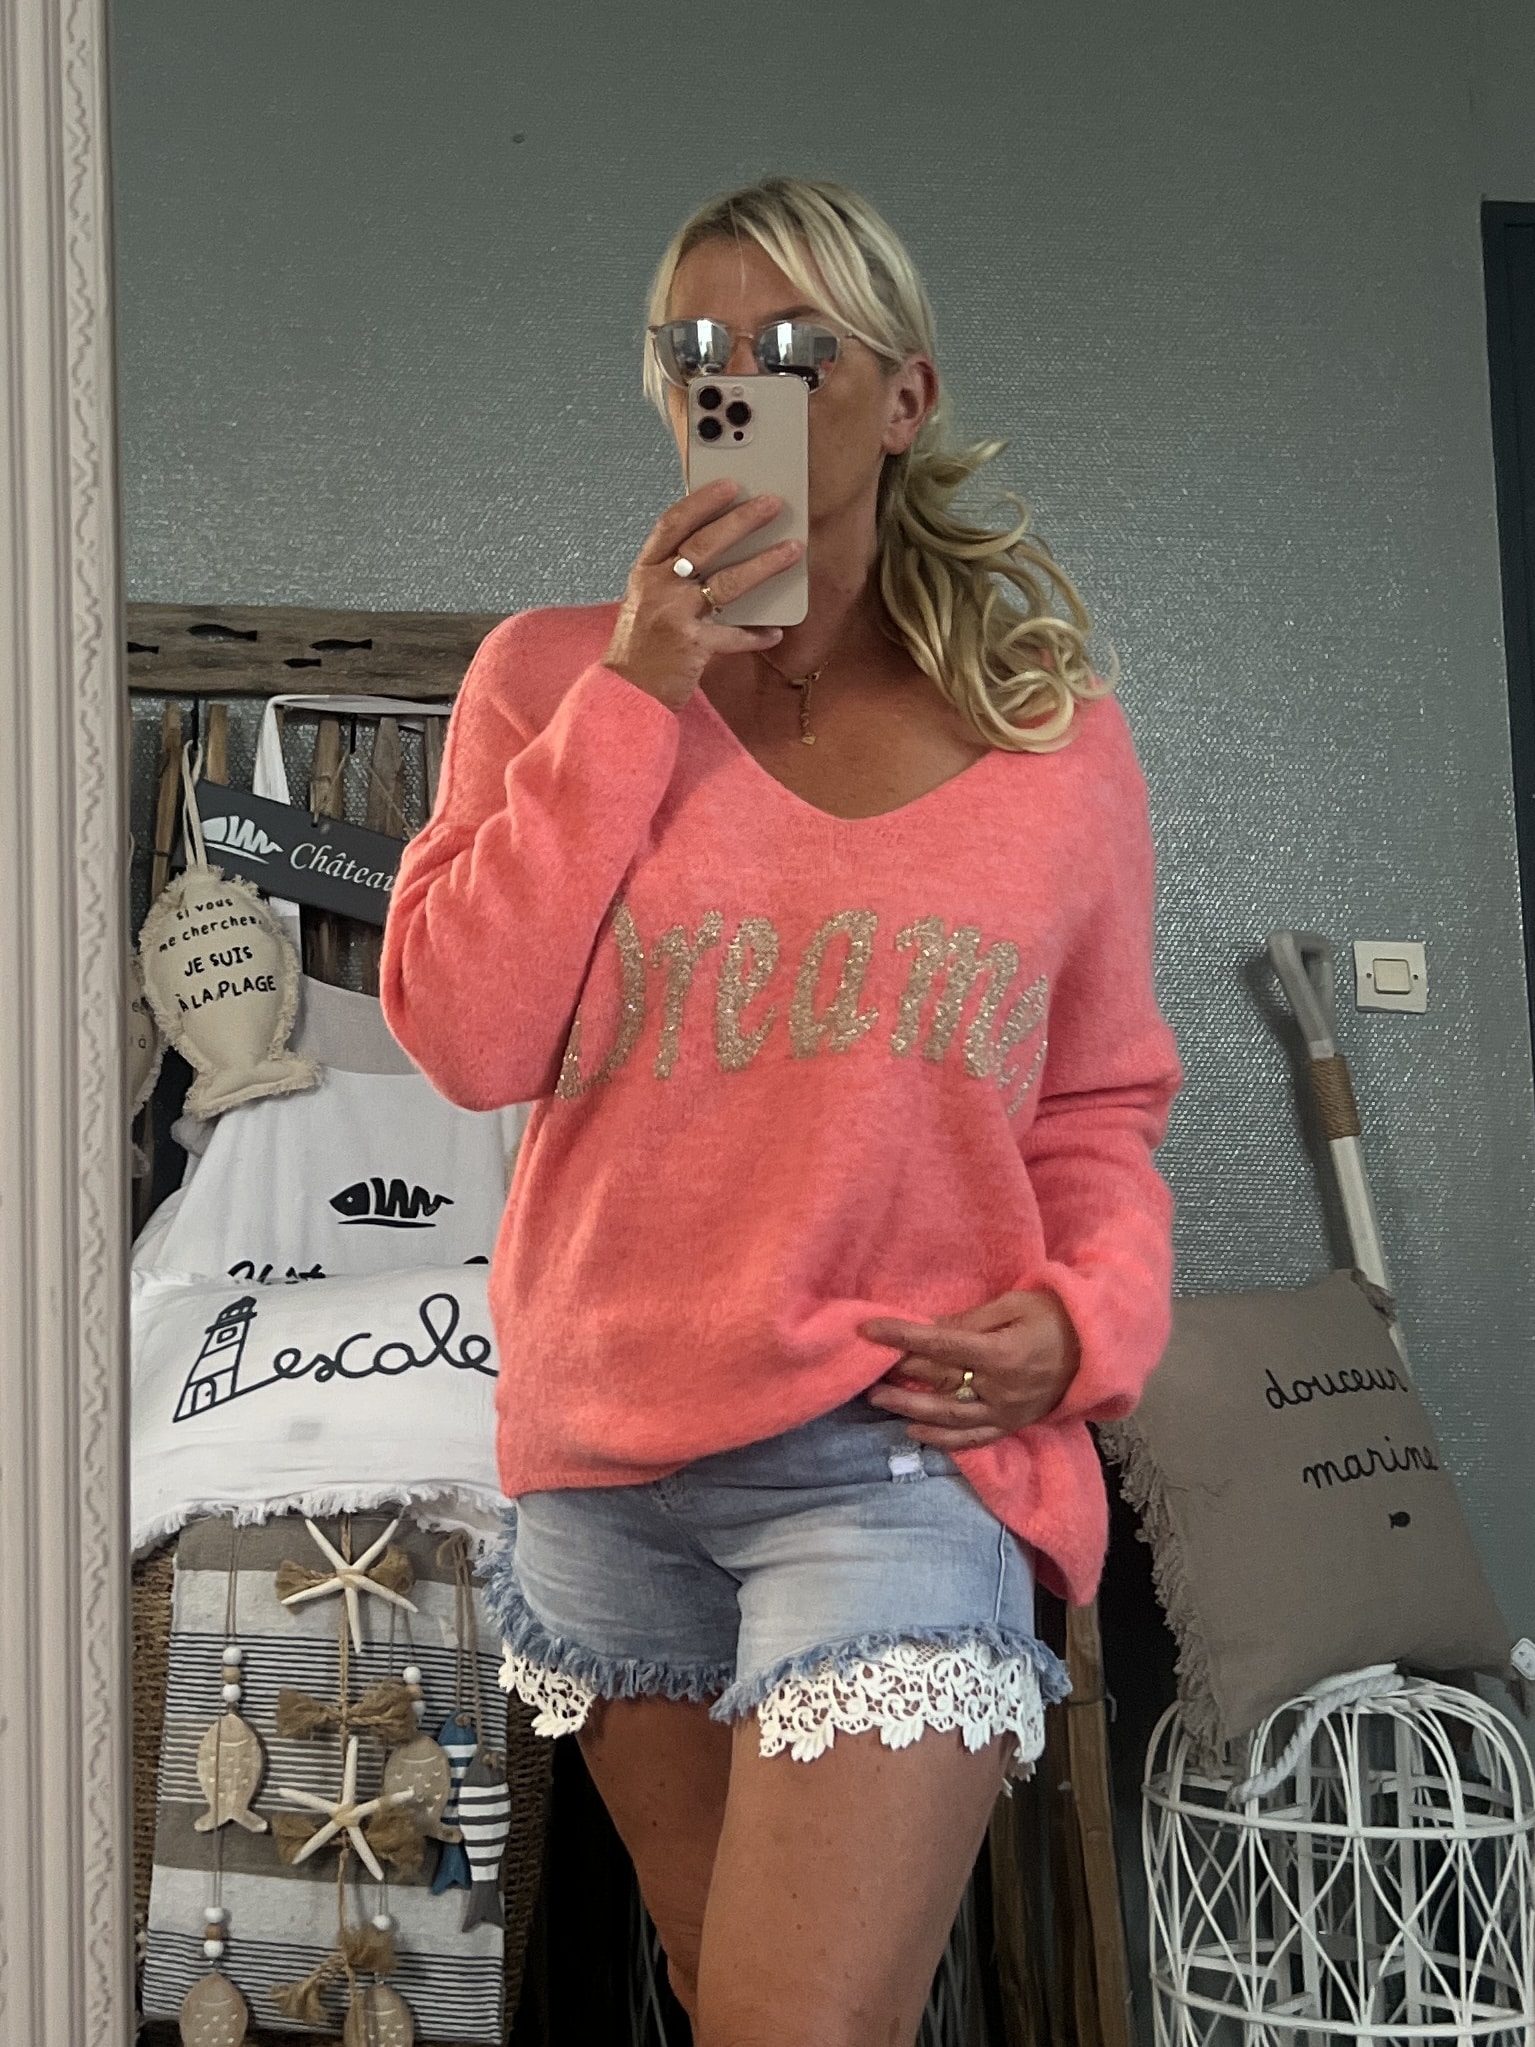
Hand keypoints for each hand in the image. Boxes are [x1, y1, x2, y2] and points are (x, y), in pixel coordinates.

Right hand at [603, 478, 803, 708]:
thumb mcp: (647, 600)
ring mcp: (674, 616)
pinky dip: (756, 635)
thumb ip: (674, 574)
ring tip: (791, 550)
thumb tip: (720, 549)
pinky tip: (775, 631)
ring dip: (764, 564)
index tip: (730, 484)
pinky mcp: (692, 646)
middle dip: (742, 520)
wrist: (626, 693)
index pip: (673, 524)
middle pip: (704, 544)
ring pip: (727, 583)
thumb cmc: (640, 646)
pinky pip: (734, 636)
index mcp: (645, 571)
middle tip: (772, 504)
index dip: (702, 500)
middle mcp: (657, 588)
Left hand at [858, 1289, 1081, 1450]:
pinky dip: (942, 1440)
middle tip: (865, 1367)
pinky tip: (915, 1432)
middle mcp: (1001, 1389)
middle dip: (898, 1374)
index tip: (867, 1329)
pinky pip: (973, 1438)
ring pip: (948, 1418)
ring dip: (909, 1409)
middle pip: (938, 1382)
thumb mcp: (1013, 1305)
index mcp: (1001, 1354)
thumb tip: (927, 1328)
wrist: (1098, 1347)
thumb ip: (969, 1320)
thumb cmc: (1055, 1315)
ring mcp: (1007, 1413)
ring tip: (877, 1400)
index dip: (900, 1337)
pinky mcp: (1012, 1425)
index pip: (939, 1345)